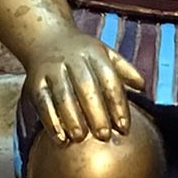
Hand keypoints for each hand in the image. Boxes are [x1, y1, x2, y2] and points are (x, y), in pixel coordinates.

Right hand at [25, 28, 142, 144]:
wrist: (44, 38)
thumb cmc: (81, 53)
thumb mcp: (105, 53)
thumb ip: (125, 70)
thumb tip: (143, 87)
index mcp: (94, 53)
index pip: (109, 79)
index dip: (118, 104)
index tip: (124, 127)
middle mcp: (72, 60)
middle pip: (85, 87)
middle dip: (95, 113)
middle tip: (104, 135)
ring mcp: (52, 70)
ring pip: (62, 96)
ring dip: (71, 118)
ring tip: (80, 137)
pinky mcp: (35, 83)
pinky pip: (43, 103)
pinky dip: (51, 122)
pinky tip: (61, 139)